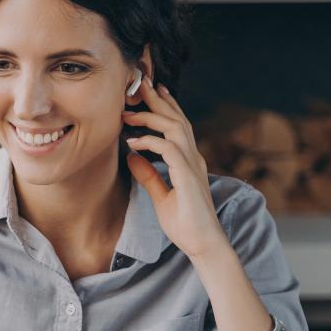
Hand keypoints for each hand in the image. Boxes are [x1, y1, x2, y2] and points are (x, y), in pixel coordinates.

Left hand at [122, 82, 229, 259]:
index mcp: (188, 161)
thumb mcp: (160, 196)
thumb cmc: (185, 224)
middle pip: (178, 120)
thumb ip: (148, 175)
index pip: (178, 125)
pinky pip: (170, 150)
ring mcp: (193, 167)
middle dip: (157, 100)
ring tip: (128, 114)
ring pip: (176, 128)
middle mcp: (193, 158)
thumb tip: (132, 157)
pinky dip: (151, 142)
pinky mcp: (189, 178)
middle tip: (138, 85)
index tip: (148, 92)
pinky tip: (133, 142)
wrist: (202, 244)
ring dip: (151, 118)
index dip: (165, 106)